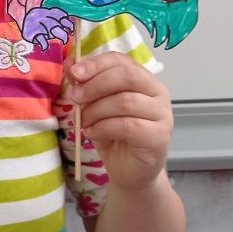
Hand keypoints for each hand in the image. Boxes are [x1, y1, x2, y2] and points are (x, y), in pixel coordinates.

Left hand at [64, 53, 172, 191]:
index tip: (74, 73)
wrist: (129, 171)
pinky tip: (93, 133)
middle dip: (96, 85)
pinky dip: (103, 128)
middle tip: (75, 98)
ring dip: (96, 110)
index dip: (96, 64)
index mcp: (144, 79)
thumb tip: (70, 62)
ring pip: (125, 102)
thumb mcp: (94, 106)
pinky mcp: (159, 137)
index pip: (121, 60)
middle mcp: (158, 93)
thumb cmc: (113, 134)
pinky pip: (128, 126)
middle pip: (127, 76)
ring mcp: (162, 115)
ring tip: (84, 121)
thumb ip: (85, 84)